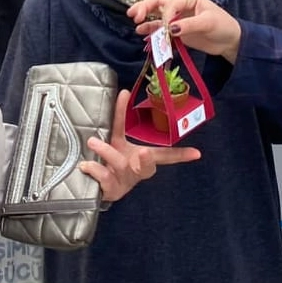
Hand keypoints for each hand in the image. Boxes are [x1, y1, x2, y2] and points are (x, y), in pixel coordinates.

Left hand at [81, 91, 200, 201]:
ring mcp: (126, 182)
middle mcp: (138, 171)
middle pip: (148, 167)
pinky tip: (84, 165)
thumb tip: (125, 91)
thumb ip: (121, 117)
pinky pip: (104, 178)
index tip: (197, 153)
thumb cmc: (111, 159)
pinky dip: (94, 169)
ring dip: (106, 152)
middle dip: (147, 159)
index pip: (166, 156)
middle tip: (143, 151)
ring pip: (121, 165)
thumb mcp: (117, 137)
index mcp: (143, 159)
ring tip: (93, 142)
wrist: (94, 185)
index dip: (181, 155)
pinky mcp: (111, 191)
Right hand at [128, 0, 243, 62]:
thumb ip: (189, 24)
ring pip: (155, 13)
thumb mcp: (208, 23)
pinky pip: (159, 28)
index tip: (168, 29)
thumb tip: (170, 28)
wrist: (229, 41)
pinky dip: (150, 29)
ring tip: (135, 22)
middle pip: (157, 2)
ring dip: (144, 17)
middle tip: (135, 16)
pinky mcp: (175, 29)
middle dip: (144, 7)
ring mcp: (176, 17)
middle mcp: (180, 4)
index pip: (170, 3)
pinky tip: (141, 32)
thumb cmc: (223, 26)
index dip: (165, 16)